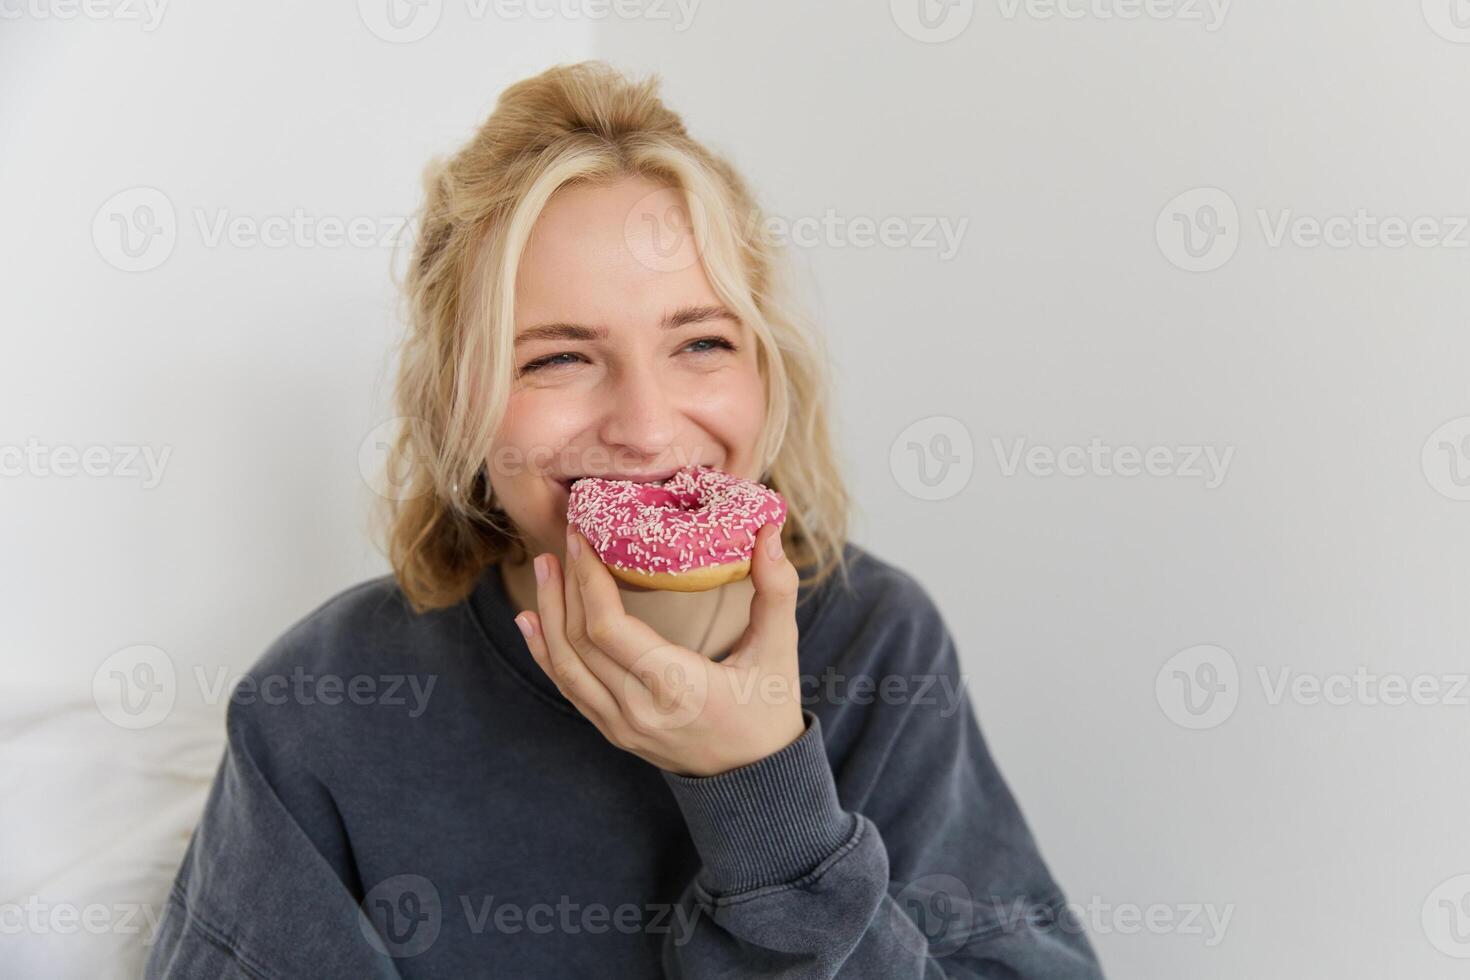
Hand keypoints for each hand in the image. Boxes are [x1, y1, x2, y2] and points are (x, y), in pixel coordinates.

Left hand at [513, 523, 805, 776]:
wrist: (757, 779)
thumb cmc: (769, 708)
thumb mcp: (780, 649)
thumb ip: (777, 589)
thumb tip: (771, 529)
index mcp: (678, 687)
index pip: (609, 630)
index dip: (588, 582)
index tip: (582, 540)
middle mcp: (640, 711)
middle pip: (580, 643)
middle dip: (565, 588)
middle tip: (563, 539)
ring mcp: (622, 726)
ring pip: (567, 666)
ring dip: (549, 615)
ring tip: (545, 569)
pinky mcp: (614, 731)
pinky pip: (570, 688)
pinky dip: (545, 653)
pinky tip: (530, 621)